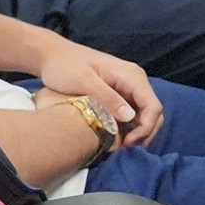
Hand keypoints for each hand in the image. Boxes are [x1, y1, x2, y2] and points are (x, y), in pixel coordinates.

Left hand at [29, 38, 162, 146]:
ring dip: (137, 133)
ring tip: (119, 147)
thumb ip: (107, 98)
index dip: (145, 128)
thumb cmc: (65, 66)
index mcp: (131, 76)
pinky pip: (132, 114)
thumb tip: (130, 117)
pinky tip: (115, 138)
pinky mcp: (119, 95)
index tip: (127, 144)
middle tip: (124, 149)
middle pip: (153, 113)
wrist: (52, 55)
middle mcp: (135, 81)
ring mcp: (127, 88)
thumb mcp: (83, 81)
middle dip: (143, 134)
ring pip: (144, 115)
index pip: (153, 106)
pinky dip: (128, 128)